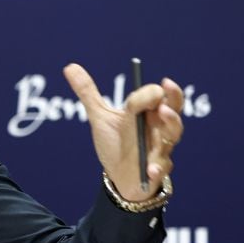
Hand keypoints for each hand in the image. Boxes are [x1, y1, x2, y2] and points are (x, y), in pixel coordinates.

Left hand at [64, 64, 183, 201]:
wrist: (118, 176)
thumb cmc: (115, 143)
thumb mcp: (100, 117)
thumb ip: (88, 93)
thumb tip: (69, 66)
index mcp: (147, 112)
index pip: (154, 96)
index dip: (147, 92)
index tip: (143, 88)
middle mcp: (158, 127)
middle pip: (174, 107)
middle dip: (174, 97)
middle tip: (166, 86)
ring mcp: (160, 148)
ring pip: (173, 133)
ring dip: (171, 123)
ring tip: (163, 113)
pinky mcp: (156, 170)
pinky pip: (160, 168)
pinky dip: (156, 168)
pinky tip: (149, 169)